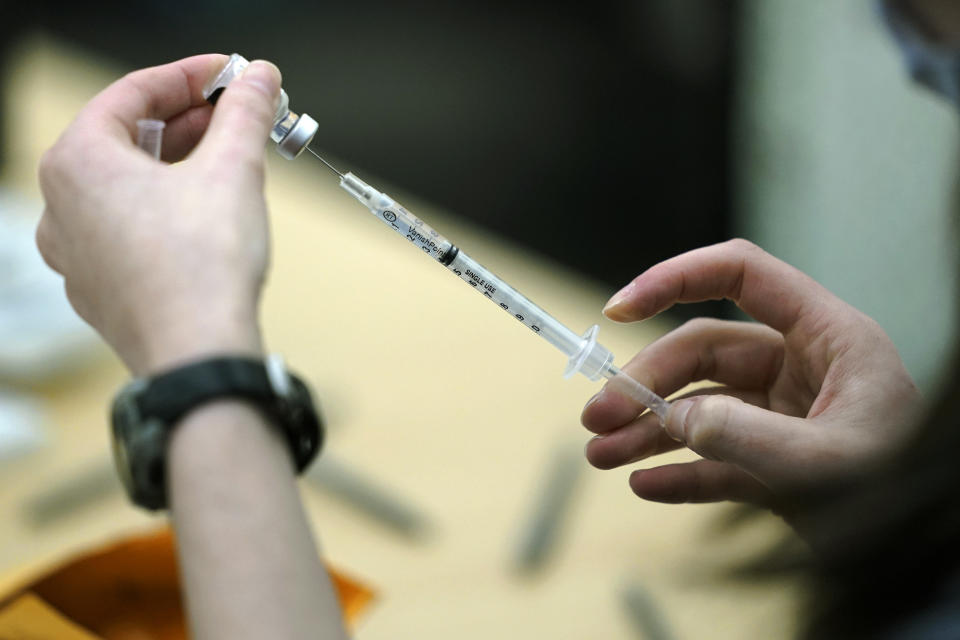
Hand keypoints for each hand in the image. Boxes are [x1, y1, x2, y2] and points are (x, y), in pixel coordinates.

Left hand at [36, 55, 281, 374]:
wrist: (197, 356)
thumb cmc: (200, 270)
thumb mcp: (233, 170)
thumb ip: (245, 114)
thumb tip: (259, 82)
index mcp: (79, 162)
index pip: (134, 93)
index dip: (190, 76)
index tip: (229, 75)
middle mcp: (63, 205)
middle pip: (129, 138)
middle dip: (190, 122)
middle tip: (238, 115)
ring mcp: (77, 252)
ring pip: (128, 186)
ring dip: (180, 165)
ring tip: (230, 160)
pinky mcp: (102, 287)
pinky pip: (130, 229)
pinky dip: (167, 209)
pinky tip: (208, 213)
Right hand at [582, 239, 921, 507]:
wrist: (922, 562)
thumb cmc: (900, 495)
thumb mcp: (824, 464)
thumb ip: (743, 437)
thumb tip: (672, 419)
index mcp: (828, 339)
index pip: (742, 275)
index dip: (676, 278)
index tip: (620, 307)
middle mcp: (802, 369)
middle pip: (704, 353)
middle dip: (646, 383)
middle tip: (597, 416)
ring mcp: (786, 418)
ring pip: (701, 408)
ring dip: (649, 431)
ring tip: (601, 455)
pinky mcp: (776, 465)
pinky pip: (716, 460)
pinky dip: (679, 472)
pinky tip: (645, 486)